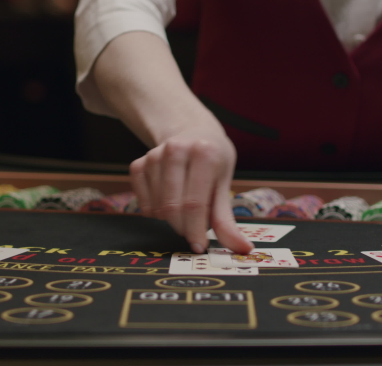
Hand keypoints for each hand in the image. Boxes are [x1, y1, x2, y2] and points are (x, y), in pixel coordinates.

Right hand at [130, 128, 252, 254]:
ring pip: (157, 208)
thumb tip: (243, 249)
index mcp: (203, 153)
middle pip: (172, 207)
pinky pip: (143, 204)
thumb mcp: (224, 184)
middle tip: (193, 230)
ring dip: (170, 219)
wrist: (191, 131)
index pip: (195, 203)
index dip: (196, 230)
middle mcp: (175, 150)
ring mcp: (153, 155)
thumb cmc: (212, 160)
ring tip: (184, 207)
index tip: (199, 247)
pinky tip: (167, 201)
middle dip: (183, 228)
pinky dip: (155, 212)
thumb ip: (227, 220)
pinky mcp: (138, 164)